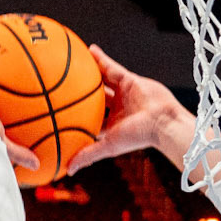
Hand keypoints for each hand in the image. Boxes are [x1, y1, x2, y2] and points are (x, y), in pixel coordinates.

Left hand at [67, 47, 195, 173]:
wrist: (162, 122)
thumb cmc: (138, 136)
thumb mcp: (108, 146)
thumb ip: (88, 155)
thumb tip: (67, 170)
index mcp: (110, 125)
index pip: (88, 120)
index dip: (75, 116)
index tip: (58, 111)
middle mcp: (115, 109)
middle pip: (93, 99)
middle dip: (79, 92)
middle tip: (61, 84)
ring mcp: (122, 94)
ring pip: (102, 81)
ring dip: (89, 72)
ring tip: (73, 61)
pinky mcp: (129, 80)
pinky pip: (112, 67)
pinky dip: (101, 59)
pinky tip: (89, 50)